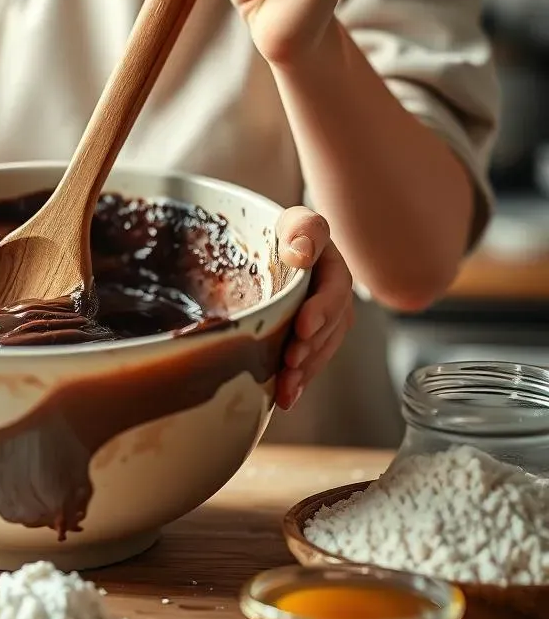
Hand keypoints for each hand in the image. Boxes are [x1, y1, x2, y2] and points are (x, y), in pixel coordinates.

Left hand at [274, 207, 353, 410]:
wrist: (283, 247)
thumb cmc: (287, 232)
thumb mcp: (295, 221)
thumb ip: (302, 229)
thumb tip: (301, 251)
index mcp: (333, 268)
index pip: (334, 289)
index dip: (321, 311)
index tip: (301, 327)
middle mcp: (336, 297)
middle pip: (329, 327)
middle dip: (310, 348)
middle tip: (289, 363)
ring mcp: (327, 320)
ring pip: (322, 349)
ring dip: (305, 371)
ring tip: (285, 388)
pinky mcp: (314, 337)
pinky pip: (312, 360)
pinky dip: (300, 379)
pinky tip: (285, 397)